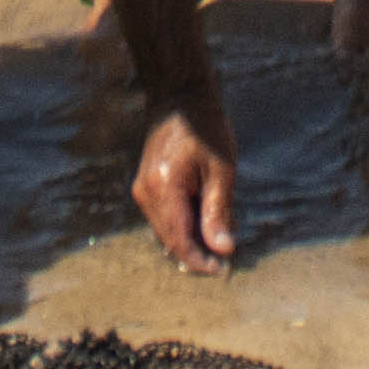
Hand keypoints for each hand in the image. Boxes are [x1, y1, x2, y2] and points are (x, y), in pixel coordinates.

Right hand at [131, 102, 242, 271]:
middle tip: (226, 256)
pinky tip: (206, 215)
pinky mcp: (146, 187)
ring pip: (166, 232)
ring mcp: (142, 190)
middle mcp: (146, 194)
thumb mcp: (221, 170)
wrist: (179, 98)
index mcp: (163, 190)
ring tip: (221, 231)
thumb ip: (219, 212)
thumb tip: (223, 250)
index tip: (223, 269)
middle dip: (197, 253)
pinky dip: (184, 224)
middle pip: (170, 241)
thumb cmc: (205, 130)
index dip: (200, 262)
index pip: (179, 242)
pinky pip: (164, 218)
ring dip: (192, 239)